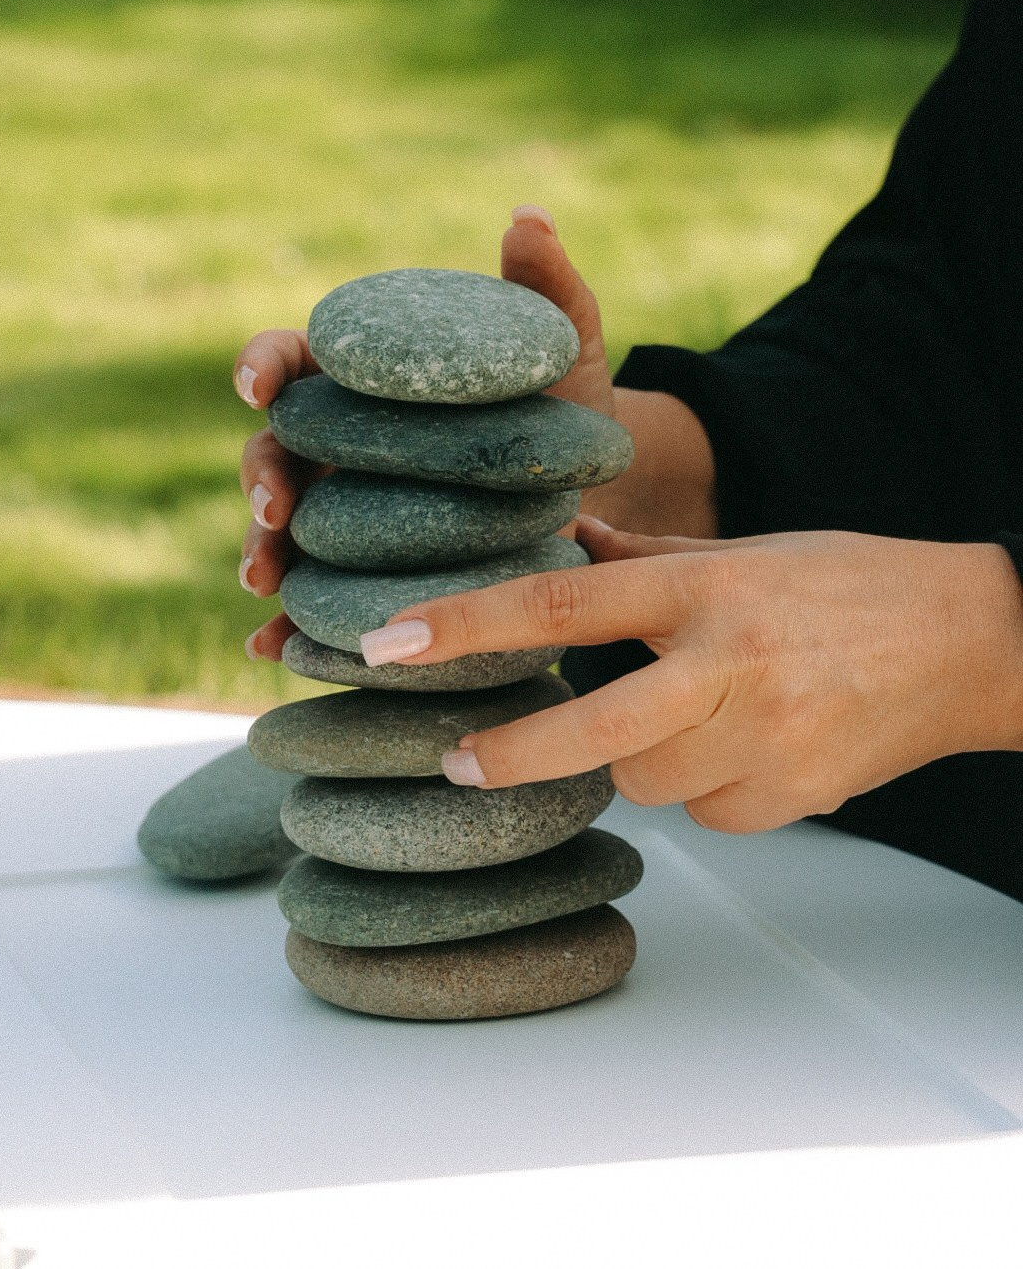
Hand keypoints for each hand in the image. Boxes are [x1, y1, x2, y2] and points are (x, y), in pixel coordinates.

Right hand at [234, 204, 713, 658]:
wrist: (602, 493)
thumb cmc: (569, 404)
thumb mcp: (563, 347)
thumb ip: (545, 287)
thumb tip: (530, 216)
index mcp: (368, 381)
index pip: (296, 361)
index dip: (263, 365)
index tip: (257, 384)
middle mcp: (343, 447)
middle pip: (273, 451)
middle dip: (260, 476)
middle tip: (274, 506)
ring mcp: (350, 514)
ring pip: (282, 531)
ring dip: (262, 553)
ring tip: (265, 585)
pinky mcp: (371, 578)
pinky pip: (318, 605)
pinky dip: (289, 628)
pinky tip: (275, 649)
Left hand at [358, 522, 1022, 831]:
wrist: (975, 641)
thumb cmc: (849, 585)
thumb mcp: (744, 552)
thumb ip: (646, 556)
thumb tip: (562, 541)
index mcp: (704, 587)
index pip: (561, 602)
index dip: (467, 626)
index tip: (389, 641)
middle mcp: (729, 661)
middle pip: (593, 728)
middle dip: (513, 754)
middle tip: (457, 759)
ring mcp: (766, 736)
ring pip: (647, 780)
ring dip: (643, 759)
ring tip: (699, 715)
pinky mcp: (796, 796)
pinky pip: (708, 812)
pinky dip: (706, 788)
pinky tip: (751, 746)